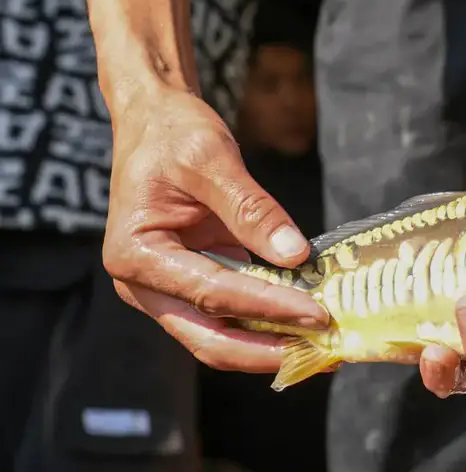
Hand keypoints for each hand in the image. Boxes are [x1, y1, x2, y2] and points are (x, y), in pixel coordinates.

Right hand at [78, 0, 326, 372]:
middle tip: (323, 349)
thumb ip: (251, 209)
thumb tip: (295, 255)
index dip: (268, 307)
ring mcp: (168, 290)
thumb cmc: (171, 133)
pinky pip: (231, 314)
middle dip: (267, 349)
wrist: (154, 122)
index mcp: (137, 255)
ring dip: (270, 342)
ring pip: (220, 336)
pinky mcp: (193, 284)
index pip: (211, 294)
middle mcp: (146, 285)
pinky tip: (305, 319)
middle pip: (209, 339)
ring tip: (322, 343)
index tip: (317, 314)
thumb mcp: (211, 159)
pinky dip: (266, 320)